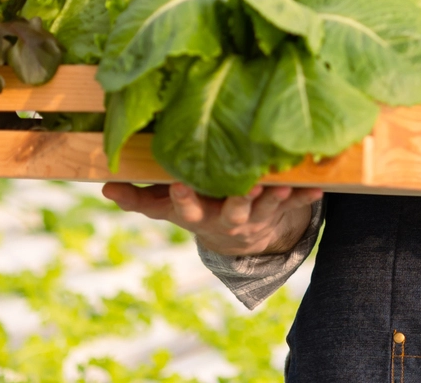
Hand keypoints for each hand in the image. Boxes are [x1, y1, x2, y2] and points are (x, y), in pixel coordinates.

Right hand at [101, 182, 321, 257]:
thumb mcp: (167, 209)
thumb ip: (139, 198)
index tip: (178, 184)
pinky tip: (317, 187)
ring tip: (281, 188)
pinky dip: (307, 198)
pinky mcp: (280, 213)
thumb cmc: (197, 210)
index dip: (183, 199)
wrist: (236, 237)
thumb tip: (104, 186)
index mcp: (198, 214)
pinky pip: (297, 207)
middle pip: (233, 213)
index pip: (187, 208)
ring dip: (274, 201)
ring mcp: (255, 219)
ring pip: (266, 212)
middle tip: (245, 190)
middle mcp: (227, 219)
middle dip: (239, 203)